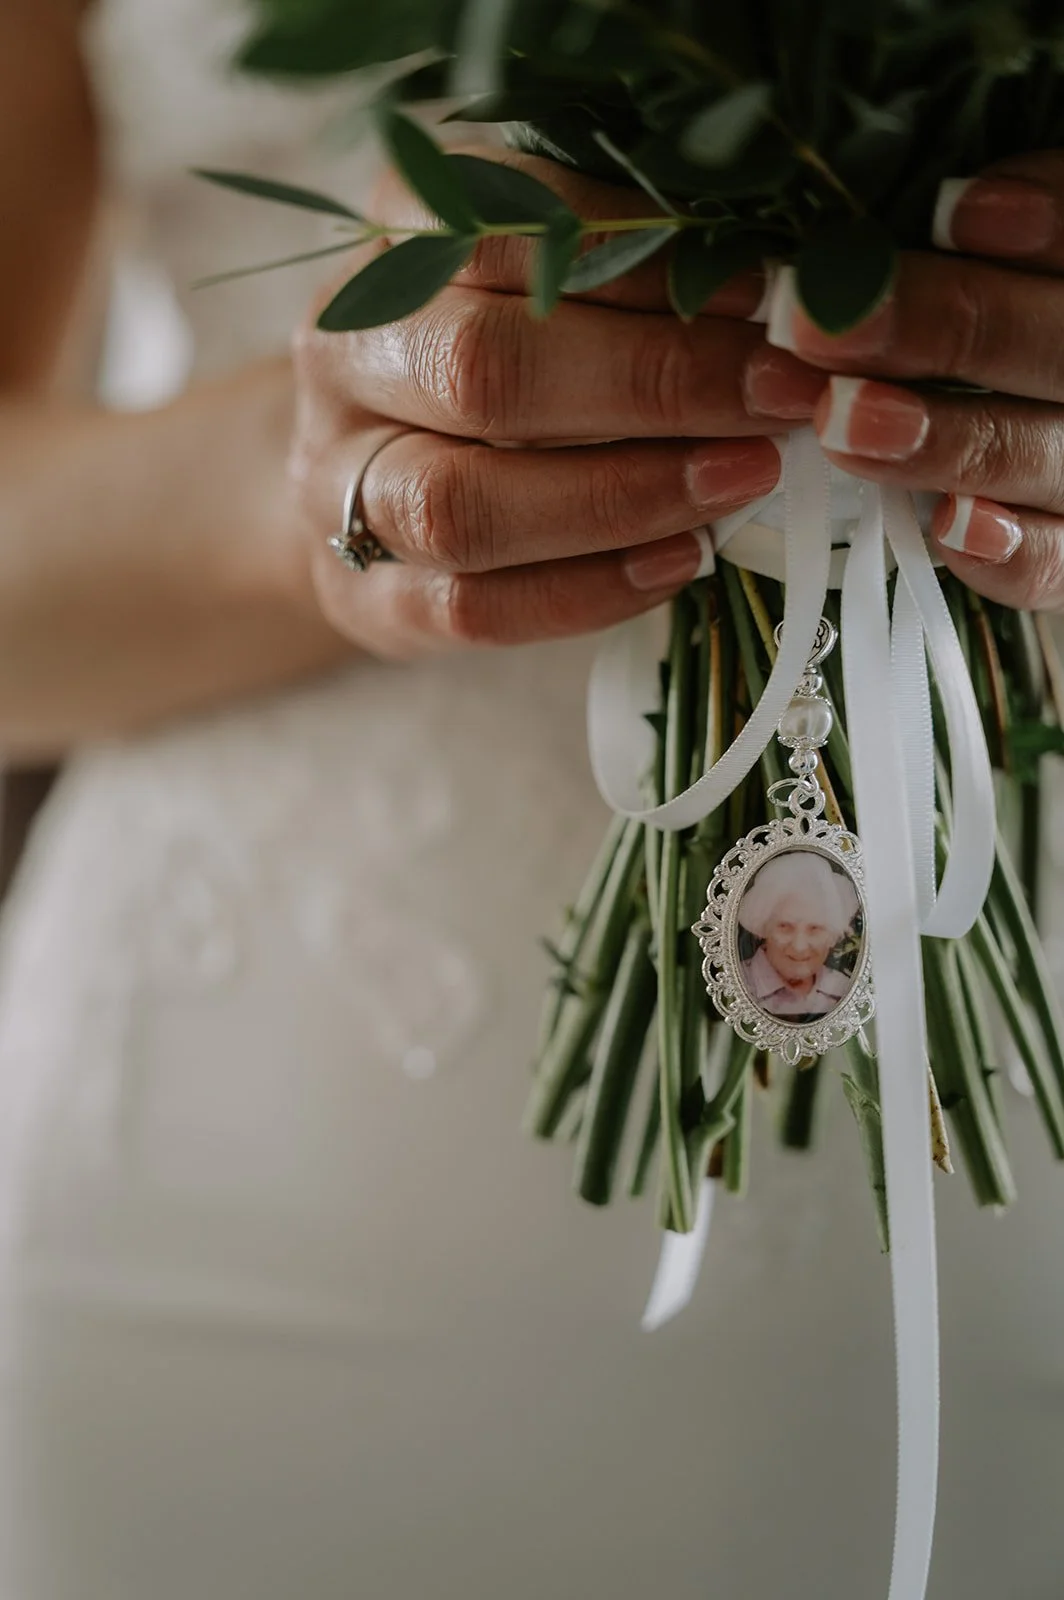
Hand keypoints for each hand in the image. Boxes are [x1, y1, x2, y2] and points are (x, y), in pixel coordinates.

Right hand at [289, 151, 819, 658]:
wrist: (365, 475)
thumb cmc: (494, 361)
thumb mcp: (544, 279)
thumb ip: (627, 272)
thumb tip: (770, 293)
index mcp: (394, 247)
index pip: (506, 235)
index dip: (639, 264)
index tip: (761, 294)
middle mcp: (345, 359)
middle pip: (482, 369)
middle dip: (650, 384)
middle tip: (776, 398)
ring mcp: (339, 485)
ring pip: (461, 503)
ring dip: (619, 497)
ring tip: (740, 480)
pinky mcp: (363, 596)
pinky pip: (470, 608)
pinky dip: (586, 591)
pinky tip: (681, 563)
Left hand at [752, 150, 1063, 611]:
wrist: (1030, 427)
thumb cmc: (978, 332)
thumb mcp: (986, 272)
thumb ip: (969, 245)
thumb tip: (898, 229)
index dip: (1041, 221)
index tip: (950, 213)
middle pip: (1050, 344)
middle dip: (942, 326)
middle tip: (821, 324)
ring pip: (1038, 454)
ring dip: (943, 439)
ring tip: (841, 421)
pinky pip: (1053, 563)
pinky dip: (1004, 551)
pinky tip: (947, 526)